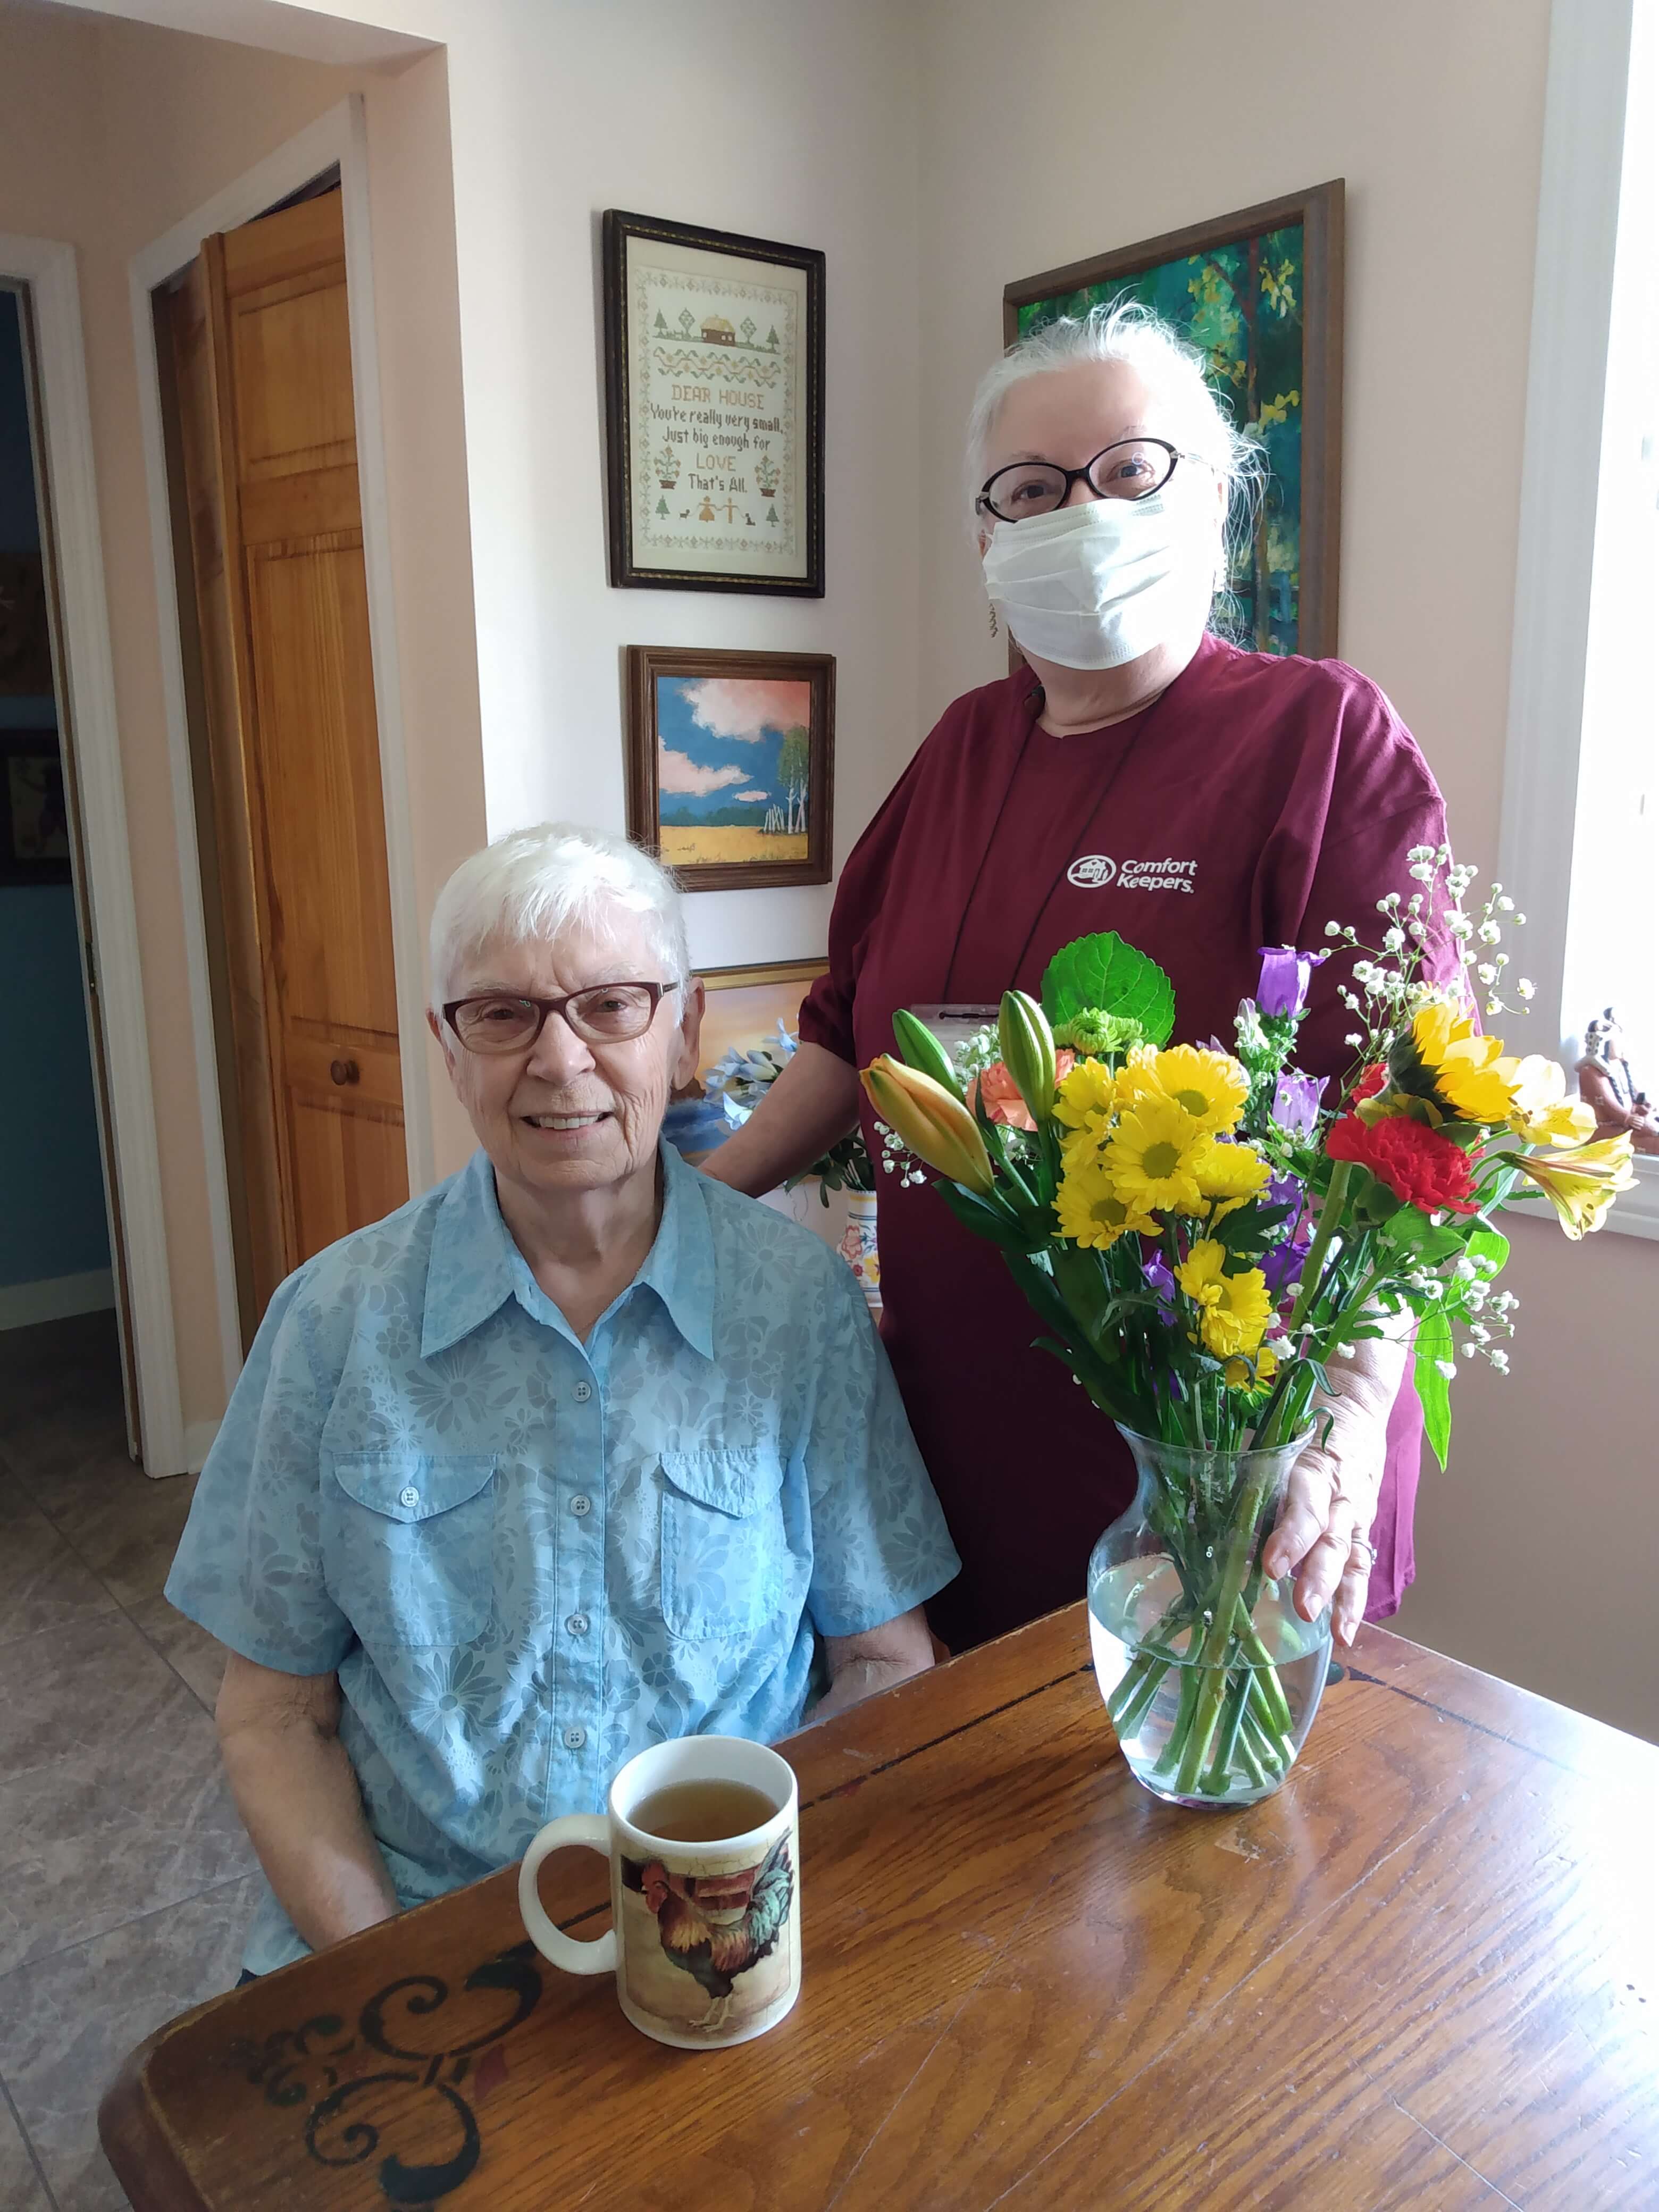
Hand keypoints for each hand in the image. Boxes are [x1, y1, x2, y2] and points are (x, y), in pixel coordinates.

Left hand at [1260, 1336, 1403, 1645]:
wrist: (1357, 1398)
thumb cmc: (1300, 1413)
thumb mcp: (1271, 1427)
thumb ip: (1238, 1461)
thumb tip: (1182, 1494)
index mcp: (1313, 1459)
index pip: (1305, 1501)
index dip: (1291, 1534)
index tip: (1270, 1565)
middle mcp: (1340, 1488)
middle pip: (1332, 1535)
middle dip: (1317, 1574)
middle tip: (1301, 1607)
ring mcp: (1356, 1509)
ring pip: (1352, 1554)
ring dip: (1341, 1596)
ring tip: (1334, 1633)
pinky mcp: (1363, 1523)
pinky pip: (1361, 1563)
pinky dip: (1354, 1599)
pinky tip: (1344, 1633)